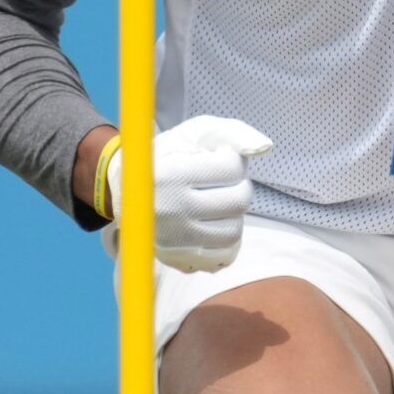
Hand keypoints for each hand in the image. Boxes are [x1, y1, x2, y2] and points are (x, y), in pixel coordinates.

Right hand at [106, 116, 273, 272]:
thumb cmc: (170, 154)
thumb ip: (233, 132)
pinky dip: (227, 238)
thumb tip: (266, 147)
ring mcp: (173, 241)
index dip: (232, 159)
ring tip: (219, 200)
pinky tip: (215, 221)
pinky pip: (224, 256)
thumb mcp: (196, 132)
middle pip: (238, 201)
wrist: (128, 190)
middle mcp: (169, 211)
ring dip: (234, 212)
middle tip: (224, 181)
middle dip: (239, 185)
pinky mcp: (178, 261)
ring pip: (234, 231)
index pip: (231, 169)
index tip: (218, 157)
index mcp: (169, 175)